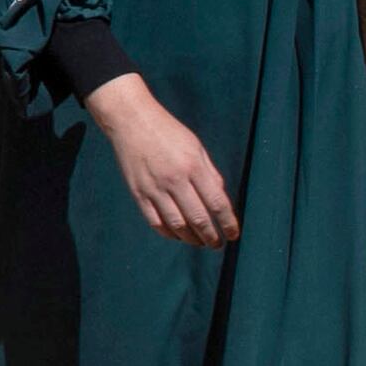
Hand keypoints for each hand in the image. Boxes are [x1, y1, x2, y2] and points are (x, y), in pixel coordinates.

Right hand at [94, 78, 238, 248]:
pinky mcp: (138, 193)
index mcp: (193, 166)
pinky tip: (177, 235)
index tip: (233, 235)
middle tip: (217, 244)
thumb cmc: (168, 131)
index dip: (228, 223)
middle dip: (211, 237)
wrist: (132, 121)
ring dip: (191, 239)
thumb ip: (210, 174)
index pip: (217, 203)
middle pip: (198, 219)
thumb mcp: (196, 147)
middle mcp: (175, 180)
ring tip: (199, 242)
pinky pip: (155, 221)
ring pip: (177, 225)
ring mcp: (154, 188)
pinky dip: (169, 233)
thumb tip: (220, 200)